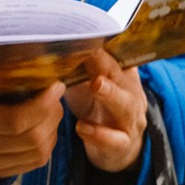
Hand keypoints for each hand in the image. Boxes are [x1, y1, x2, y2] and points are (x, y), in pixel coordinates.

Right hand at [0, 78, 66, 179]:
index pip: (14, 120)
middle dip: (51, 115)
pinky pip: (34, 163)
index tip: (55, 86)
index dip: (42, 105)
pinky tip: (44, 128)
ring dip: (52, 130)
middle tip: (55, 97)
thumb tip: (38, 69)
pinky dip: (47, 144)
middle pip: (31, 138)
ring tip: (50, 111)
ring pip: (37, 153)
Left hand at [64, 49, 147, 174]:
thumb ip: (78, 71)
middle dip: (107, 65)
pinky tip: (81, 127)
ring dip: (110, 94)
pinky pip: (114, 139)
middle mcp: (131, 95)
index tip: (85, 35)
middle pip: (121, 77)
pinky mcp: (123, 144)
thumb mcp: (87, 89)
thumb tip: (53, 50)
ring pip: (123, 105)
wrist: (118, 149)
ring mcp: (130, 120)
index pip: (114, 58)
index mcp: (122, 78)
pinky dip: (98, 134)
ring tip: (96, 84)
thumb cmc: (98, 111)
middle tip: (92, 52)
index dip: (102, 48)